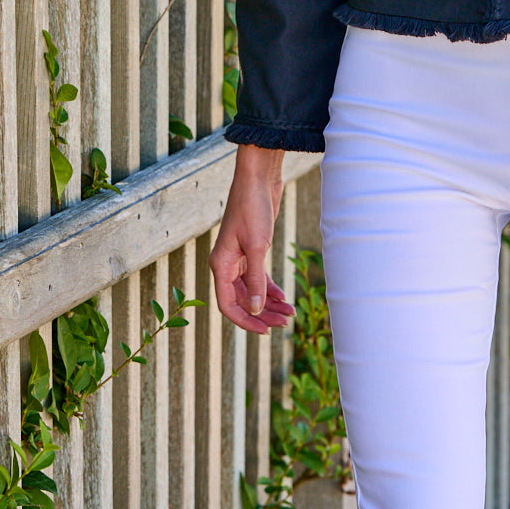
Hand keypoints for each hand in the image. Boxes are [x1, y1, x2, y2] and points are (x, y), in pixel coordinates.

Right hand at [210, 145, 296, 333]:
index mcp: (220, 265)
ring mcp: (238, 258)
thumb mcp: (257, 246)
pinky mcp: (251, 250)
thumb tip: (256, 309)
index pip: (228, 305)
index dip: (246, 320)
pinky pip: (258, 277)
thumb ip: (257, 280)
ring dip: (268, 302)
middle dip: (262, 313)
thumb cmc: (252, 208)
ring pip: (251, 290)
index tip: (265, 330)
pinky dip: (269, 288)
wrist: (258, 179)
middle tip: (284, 323)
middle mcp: (226, 264)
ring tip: (289, 313)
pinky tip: (282, 297)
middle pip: (241, 300)